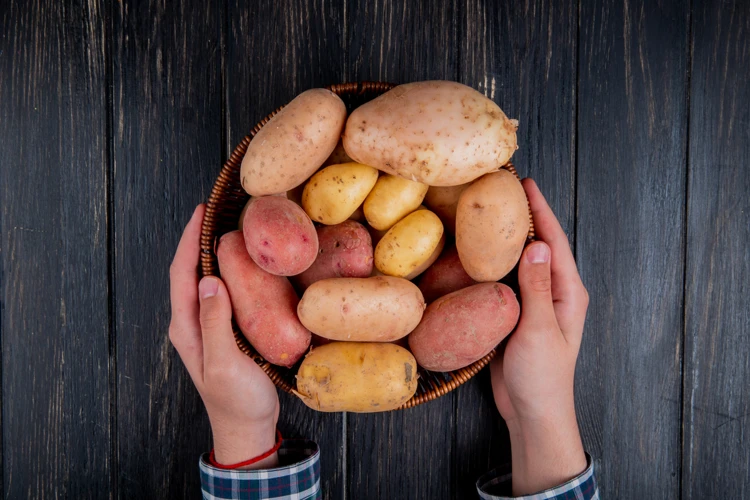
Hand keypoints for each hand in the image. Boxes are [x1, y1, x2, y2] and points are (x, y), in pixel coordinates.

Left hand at [169, 204, 279, 467]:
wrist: (247, 428)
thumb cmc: (236, 401)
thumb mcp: (225, 363)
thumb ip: (215, 323)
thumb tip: (209, 280)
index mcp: (186, 327)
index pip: (182, 273)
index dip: (189, 240)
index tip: (202, 211)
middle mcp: (191, 322)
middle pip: (190, 270)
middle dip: (199, 238)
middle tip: (220, 210)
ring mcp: (207, 326)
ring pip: (205, 279)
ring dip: (214, 251)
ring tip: (232, 227)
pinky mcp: (224, 330)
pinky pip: (223, 292)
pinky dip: (230, 270)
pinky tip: (247, 263)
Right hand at [490, 179, 587, 494]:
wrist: (533, 413)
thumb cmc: (543, 376)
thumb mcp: (540, 329)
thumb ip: (537, 287)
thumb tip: (536, 244)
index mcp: (567, 291)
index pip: (554, 241)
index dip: (540, 210)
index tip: (524, 182)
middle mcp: (553, 291)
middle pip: (538, 245)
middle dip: (523, 216)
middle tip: (500, 190)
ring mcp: (533, 303)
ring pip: (518, 261)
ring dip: (505, 238)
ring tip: (484, 214)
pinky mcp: (515, 315)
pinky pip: (503, 282)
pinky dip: (491, 264)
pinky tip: (473, 254)